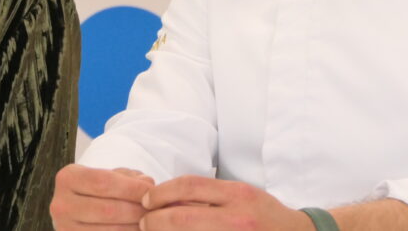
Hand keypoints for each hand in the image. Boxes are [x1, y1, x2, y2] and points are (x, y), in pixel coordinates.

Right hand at [50, 164, 155, 229]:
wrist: (78, 210)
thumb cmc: (100, 190)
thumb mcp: (111, 176)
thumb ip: (130, 178)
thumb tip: (148, 185)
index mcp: (68, 178)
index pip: (103, 182)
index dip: (131, 188)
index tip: (152, 191)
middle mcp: (61, 205)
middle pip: (107, 210)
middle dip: (136, 211)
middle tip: (155, 211)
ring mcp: (65, 229)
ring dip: (134, 228)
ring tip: (150, 223)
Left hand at [139, 175, 314, 230]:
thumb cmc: (264, 215)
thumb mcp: (240, 194)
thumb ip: (208, 196)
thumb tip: (165, 198)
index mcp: (238, 194)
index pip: (189, 185)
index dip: (161, 191)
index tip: (147, 199)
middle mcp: (238, 217)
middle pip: (182, 217)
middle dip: (155, 220)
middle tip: (143, 222)